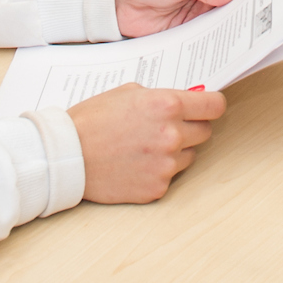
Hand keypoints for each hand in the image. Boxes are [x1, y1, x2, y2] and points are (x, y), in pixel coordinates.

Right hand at [65, 83, 226, 202]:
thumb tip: (188, 101)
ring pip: (189, 156)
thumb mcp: (129, 94)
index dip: (211, 106)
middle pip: (205, 132)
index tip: (206, 108)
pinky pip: (171, 176)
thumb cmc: (93, 120)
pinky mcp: (157, 188)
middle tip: (166, 127)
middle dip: (191, 128)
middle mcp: (172, 135)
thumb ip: (162, 97)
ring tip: (145, 147)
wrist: (66, 156)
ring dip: (176, 151)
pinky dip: (158, 170)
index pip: (215, 106)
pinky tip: (136, 164)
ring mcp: (166, 164)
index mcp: (167, 106)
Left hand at [114, 0, 252, 34]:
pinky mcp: (191, 30)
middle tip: (269, 11)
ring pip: (227, 17)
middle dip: (253, 3)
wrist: (119, 4)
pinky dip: (221, 37)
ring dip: (238, 22)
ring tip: (255, 28)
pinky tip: (231, 41)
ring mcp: (200, 12)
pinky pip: (211, 33)